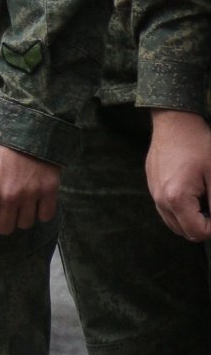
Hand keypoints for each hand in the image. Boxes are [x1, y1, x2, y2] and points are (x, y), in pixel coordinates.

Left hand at [0, 139, 59, 234]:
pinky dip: (40, 212)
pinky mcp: (49, 191)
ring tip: (19, 200)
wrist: (25, 130)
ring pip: (25, 224)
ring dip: (21, 216)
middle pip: (5, 229)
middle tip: (3, 206)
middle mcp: (9, 197)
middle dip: (2, 220)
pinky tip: (34, 199)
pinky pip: (45, 217)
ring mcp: (30, 195)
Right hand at [147, 110, 210, 240]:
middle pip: (183, 232)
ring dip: (189, 219)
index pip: (198, 232)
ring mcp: (153, 192)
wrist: (174, 122)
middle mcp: (160, 199)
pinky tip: (191, 191)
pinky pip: (165, 208)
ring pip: (173, 222)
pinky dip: (179, 209)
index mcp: (176, 198)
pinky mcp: (152, 185)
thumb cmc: (197, 145)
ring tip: (203, 200)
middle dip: (202, 226)